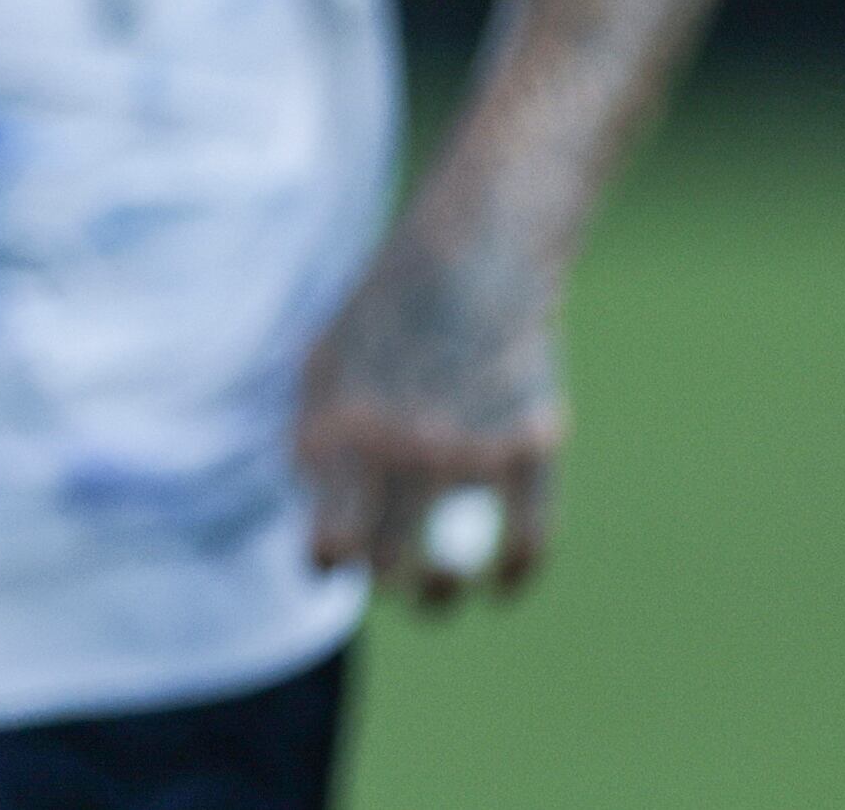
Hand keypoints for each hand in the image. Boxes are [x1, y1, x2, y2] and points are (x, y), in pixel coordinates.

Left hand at [293, 226, 564, 610]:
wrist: (477, 252)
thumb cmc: (389, 310)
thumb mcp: (324, 362)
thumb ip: (315, 441)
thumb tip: (312, 515)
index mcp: (341, 428)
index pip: (330, 538)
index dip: (330, 559)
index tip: (335, 562)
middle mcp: (401, 447)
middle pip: (388, 566)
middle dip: (387, 581)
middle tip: (390, 575)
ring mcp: (471, 450)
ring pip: (451, 568)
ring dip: (440, 592)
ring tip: (437, 591)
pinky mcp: (533, 445)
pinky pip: (527, 541)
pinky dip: (514, 572)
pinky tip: (501, 582)